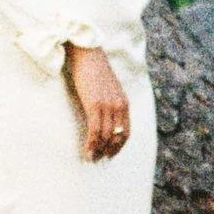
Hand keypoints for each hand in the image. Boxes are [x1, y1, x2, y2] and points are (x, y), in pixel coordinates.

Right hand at [65, 41, 131, 160]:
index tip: (111, 153)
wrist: (88, 55)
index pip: (126, 131)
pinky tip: (87, 151)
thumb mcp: (109, 89)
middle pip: (117, 136)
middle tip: (100, 158)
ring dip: (98, 150)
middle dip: (109, 150)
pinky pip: (95, 131)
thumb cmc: (95, 71)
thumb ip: (111, 103)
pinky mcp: (94, 105)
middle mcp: (119, 106)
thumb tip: (105, 119)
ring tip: (91, 158)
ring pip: (105, 136)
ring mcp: (107, 106)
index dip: (119, 145)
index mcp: (124, 103)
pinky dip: (91, 144)